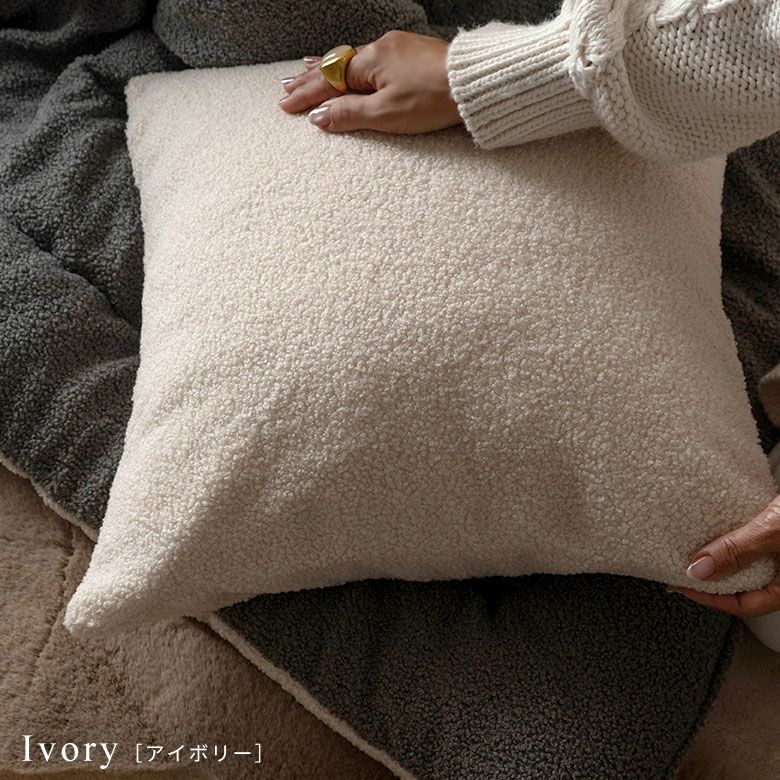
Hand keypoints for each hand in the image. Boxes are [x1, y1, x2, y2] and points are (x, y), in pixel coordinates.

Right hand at [277, 30, 462, 135]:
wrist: (474, 84)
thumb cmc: (432, 99)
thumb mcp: (386, 115)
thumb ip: (349, 115)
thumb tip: (318, 118)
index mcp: (368, 63)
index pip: (327, 82)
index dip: (305, 96)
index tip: (286, 106)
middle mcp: (378, 49)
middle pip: (334, 66)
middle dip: (308, 78)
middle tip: (285, 86)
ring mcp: (396, 48)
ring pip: (351, 59)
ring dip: (327, 68)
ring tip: (306, 69)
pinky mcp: (411, 52)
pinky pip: (370, 57)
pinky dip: (352, 63)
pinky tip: (351, 63)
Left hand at [668, 494, 779, 616]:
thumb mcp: (773, 532)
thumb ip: (738, 551)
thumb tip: (699, 569)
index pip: (740, 605)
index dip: (706, 597)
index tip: (678, 584)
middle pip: (743, 587)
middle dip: (712, 579)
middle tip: (680, 568)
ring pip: (749, 567)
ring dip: (723, 559)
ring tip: (695, 549)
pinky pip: (756, 547)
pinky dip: (736, 541)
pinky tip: (721, 530)